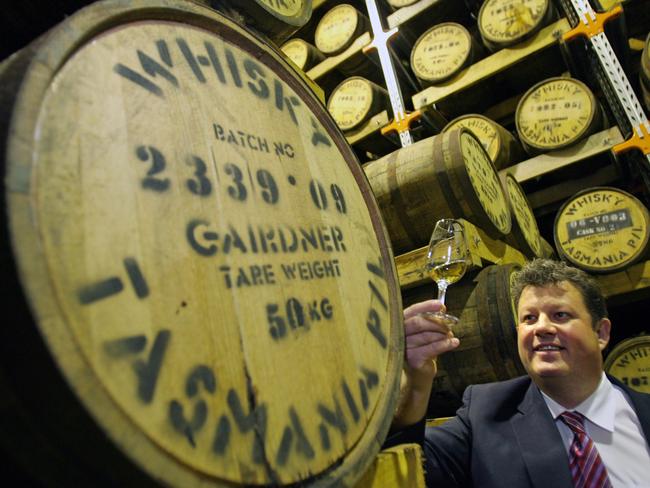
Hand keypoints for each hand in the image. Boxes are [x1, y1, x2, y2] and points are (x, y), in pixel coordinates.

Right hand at [392, 300, 459, 426]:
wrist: (417, 378)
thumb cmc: (420, 352)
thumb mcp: (424, 334)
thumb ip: (430, 321)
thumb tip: (442, 308)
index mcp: (399, 326)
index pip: (410, 312)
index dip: (426, 307)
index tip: (441, 305)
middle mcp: (398, 336)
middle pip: (417, 323)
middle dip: (436, 321)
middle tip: (450, 323)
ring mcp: (404, 348)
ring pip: (426, 335)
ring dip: (442, 333)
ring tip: (451, 334)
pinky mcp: (413, 359)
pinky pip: (432, 348)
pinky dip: (445, 344)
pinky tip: (454, 342)